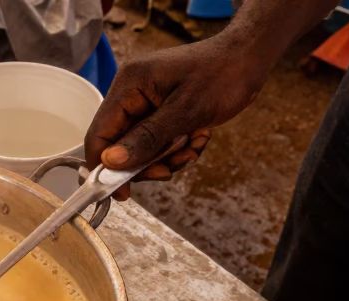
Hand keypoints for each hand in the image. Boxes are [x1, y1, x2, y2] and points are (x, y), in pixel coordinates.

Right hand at [85, 34, 269, 198]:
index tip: (121, 194)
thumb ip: (146, 138)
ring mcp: (146, 103)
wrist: (249, 58)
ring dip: (167, 156)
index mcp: (129, 85)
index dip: (104, 166)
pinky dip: (177, 148)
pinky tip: (198, 137)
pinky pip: (158, 142)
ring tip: (193, 148)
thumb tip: (110, 162)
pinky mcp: (160, 111)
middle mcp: (132, 93)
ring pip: (142, 148)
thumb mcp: (185, 111)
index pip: (100, 133)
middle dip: (148, 162)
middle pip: (121, 145)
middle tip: (170, 169)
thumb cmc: (222, 75)